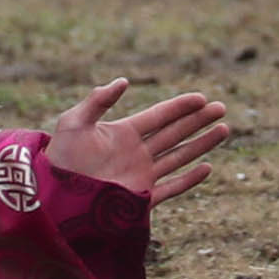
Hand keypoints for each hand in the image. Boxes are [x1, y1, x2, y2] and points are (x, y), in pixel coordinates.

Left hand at [43, 79, 232, 202]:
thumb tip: (122, 81)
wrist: (54, 194)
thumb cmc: (60, 157)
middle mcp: (136, 152)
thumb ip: (97, 101)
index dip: (179, 107)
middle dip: (198, 121)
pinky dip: (189, 179)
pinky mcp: (142, 198)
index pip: (158, 116)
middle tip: (222, 108)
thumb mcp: (74, 122)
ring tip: (224, 130)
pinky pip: (172, 187)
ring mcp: (141, 175)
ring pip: (179, 157)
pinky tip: (207, 168)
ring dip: (201, 144)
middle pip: (174, 133)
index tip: (201, 97)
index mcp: (122, 133)